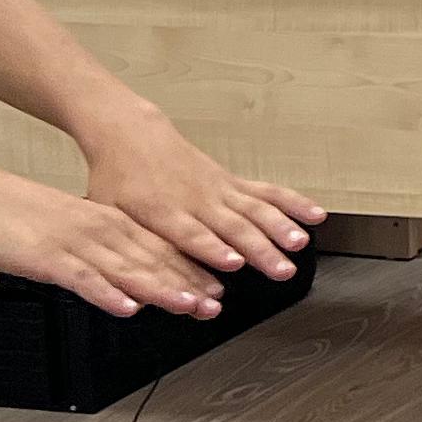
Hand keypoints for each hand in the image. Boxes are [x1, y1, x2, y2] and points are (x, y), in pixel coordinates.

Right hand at [0, 164, 223, 318]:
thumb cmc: (28, 215)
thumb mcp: (79, 229)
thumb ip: (107, 251)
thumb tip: (134, 276)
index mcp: (114, 224)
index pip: (162, 251)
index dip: (192, 272)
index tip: (217, 291)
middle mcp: (104, 232)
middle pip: (153, 262)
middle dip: (188, 285)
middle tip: (216, 305)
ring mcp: (80, 244)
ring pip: (128, 270)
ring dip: (161, 289)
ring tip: (189, 306)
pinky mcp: (51, 257)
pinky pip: (85, 279)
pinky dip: (108, 294)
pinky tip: (128, 308)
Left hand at [81, 108, 320, 284]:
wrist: (132, 136)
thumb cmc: (117, 180)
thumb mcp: (107, 214)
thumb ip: (126, 248)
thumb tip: (135, 285)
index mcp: (162, 211)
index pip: (191, 233)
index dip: (213, 249)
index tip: (234, 263)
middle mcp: (197, 199)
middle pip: (233, 226)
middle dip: (260, 249)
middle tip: (281, 269)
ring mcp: (219, 188)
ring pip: (256, 209)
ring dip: (282, 228)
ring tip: (301, 245)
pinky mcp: (233, 181)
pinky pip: (268, 192)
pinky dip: (293, 203)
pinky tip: (314, 216)